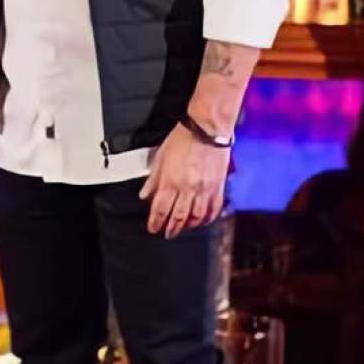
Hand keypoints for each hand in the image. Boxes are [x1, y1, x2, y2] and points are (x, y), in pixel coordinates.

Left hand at [139, 121, 229, 238]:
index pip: (161, 209)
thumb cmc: (183, 138)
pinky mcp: (218, 186)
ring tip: (183, 228)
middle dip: (171, 228)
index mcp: (171, 181)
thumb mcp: (160, 156)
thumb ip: (153, 178)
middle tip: (168, 233)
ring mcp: (205, 189)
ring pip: (197, 216)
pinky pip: (214, 208)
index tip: (153, 228)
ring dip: (189, 225)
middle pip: (178, 217)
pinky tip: (203, 220)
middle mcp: (188, 188)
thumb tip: (145, 194)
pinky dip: (208, 218)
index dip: (156, 222)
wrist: (207, 129)